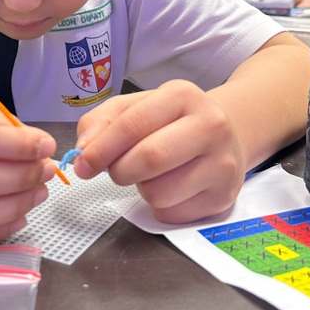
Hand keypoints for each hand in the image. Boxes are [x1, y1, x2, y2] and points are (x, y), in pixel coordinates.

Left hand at [73, 80, 246, 223]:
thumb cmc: (172, 120)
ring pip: (159, 193)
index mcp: (182, 96)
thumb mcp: (137, 106)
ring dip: (141, 189)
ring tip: (151, 174)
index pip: (133, 124)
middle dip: (119, 170)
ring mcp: (222, 163)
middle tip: (116, 170)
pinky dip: (160, 206)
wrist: (227, 134)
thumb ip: (102, 121)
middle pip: (149, 159)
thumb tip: (83, 150)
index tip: (82, 164)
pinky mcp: (223, 197)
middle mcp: (210, 126)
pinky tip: (171, 187)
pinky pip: (172, 214)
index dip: (101, 148)